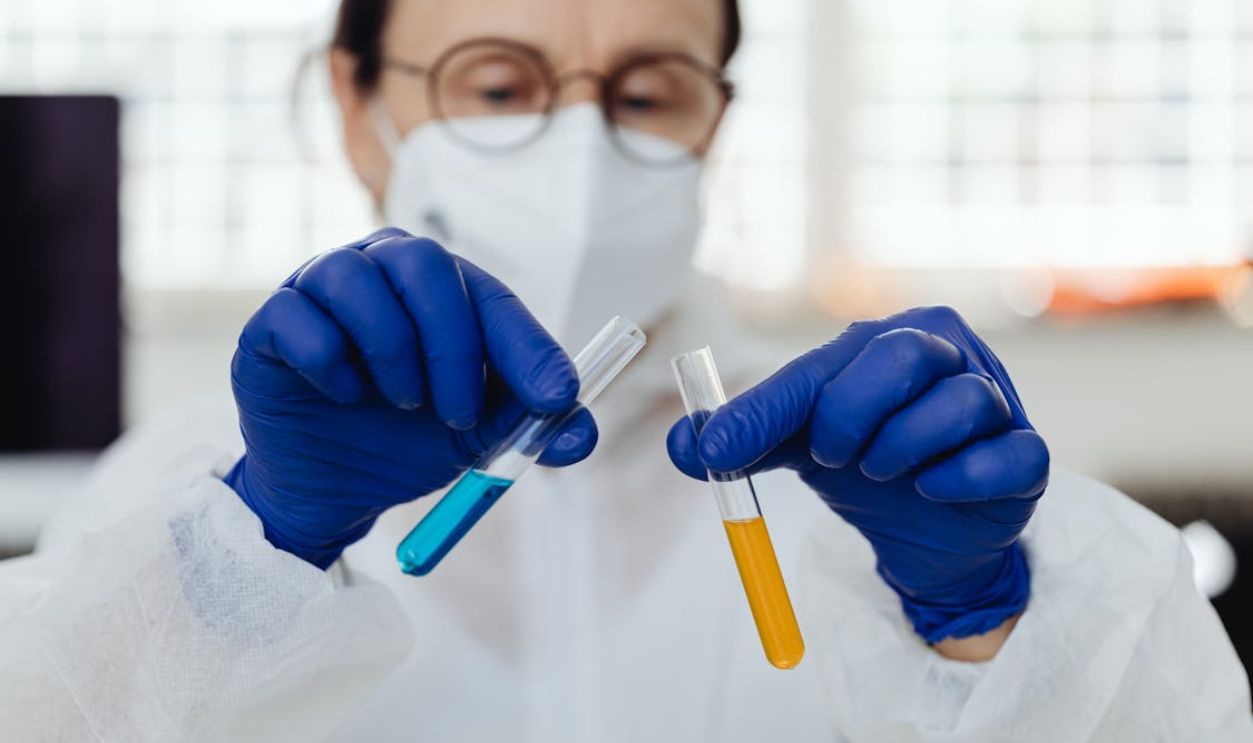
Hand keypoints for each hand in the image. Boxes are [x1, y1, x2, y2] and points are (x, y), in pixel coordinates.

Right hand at [225, 229, 596, 567]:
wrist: (336, 490)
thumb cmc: (412, 442)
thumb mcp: (481, 439)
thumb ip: (531, 428)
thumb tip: (583, 432)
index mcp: (442, 292)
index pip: (490, 297)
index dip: (525, 347)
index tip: (554, 399)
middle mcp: (382, 273)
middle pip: (423, 264)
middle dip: (452, 345)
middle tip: (457, 414)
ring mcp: (319, 291)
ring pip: (354, 278)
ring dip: (391, 348)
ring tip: (400, 402)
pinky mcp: (268, 325)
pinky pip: (294, 315)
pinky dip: (327, 359)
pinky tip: (343, 395)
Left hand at [667, 307, 1047, 642]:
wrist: (926, 528)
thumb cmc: (863, 464)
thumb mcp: (795, 448)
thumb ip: (745, 441)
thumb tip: (685, 444)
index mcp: (881, 340)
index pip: (821, 365)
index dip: (766, 410)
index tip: (719, 452)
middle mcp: (944, 352)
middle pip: (903, 355)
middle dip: (852, 414)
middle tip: (834, 458)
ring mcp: (995, 400)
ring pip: (961, 401)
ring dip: (905, 449)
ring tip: (882, 473)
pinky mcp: (1027, 456)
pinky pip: (1012, 456)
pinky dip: (964, 478)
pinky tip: (935, 491)